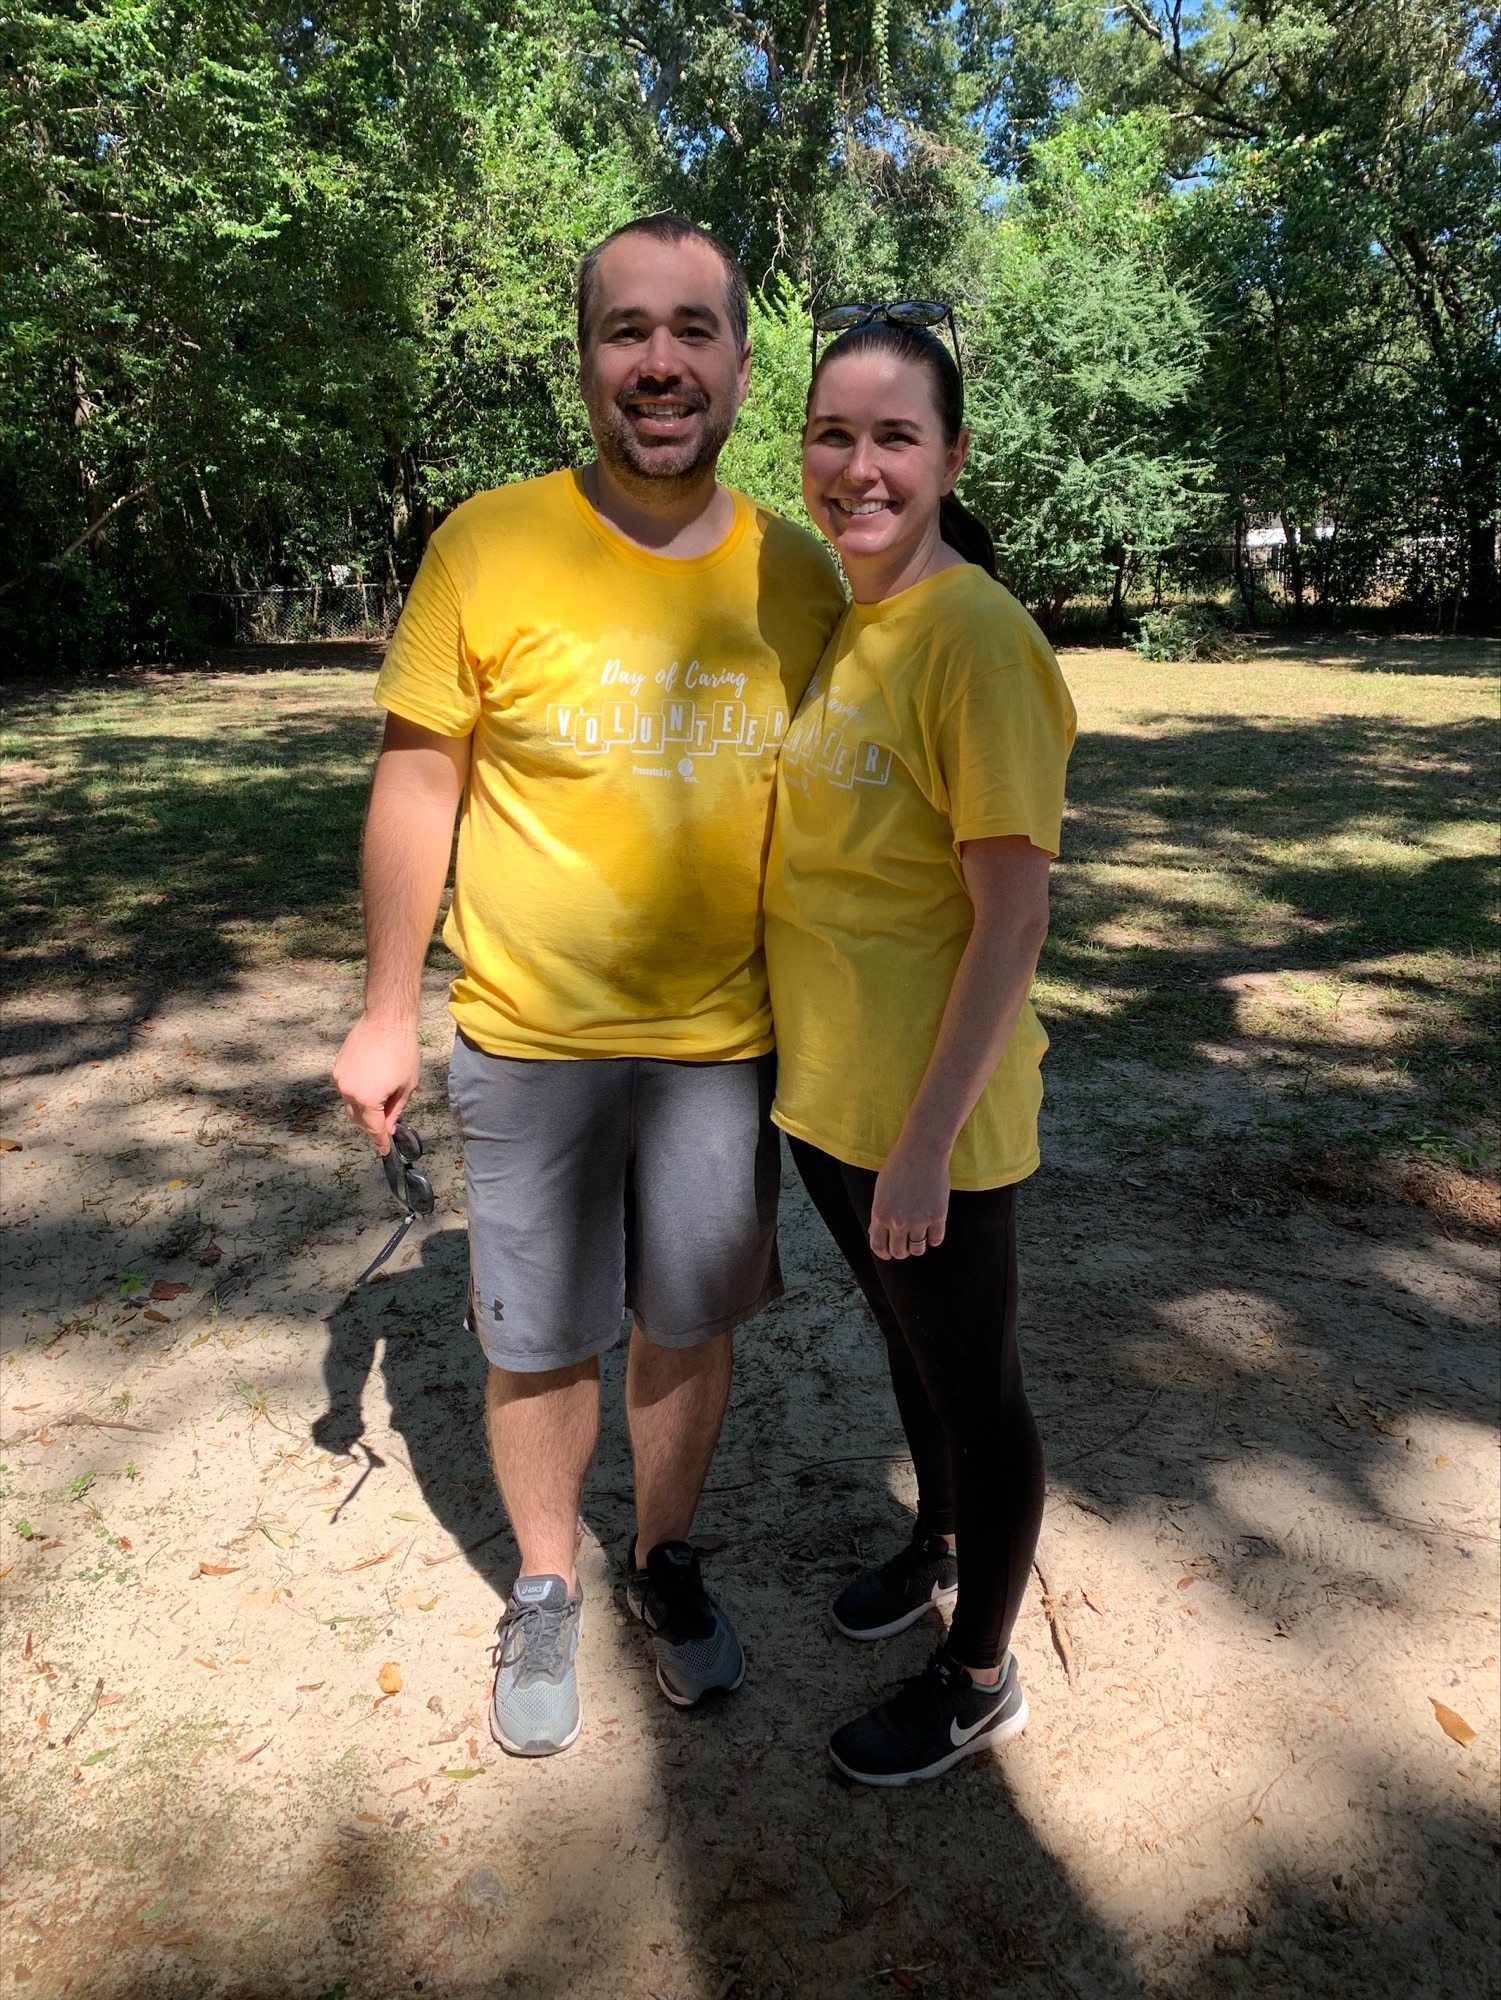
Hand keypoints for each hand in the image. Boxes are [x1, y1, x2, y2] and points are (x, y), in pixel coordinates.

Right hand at [332, 1014, 419, 1153]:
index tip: (384, 1149)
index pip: (373, 1128)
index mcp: (367, 1099)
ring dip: (363, 1108)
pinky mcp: (337, 1066)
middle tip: (386, 1125)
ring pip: (350, 1104)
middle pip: (358, 1119)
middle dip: (371, 1125)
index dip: (380, 1141)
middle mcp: (348, 1091)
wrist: (386, 1020)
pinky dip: (357, 1092)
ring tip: (381, 1100)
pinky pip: (346, 1088)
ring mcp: (340, 1078)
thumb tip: (389, 1127)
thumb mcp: (406, 1086)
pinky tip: (371, 1084)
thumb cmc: (402, 1052)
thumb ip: (395, 1110)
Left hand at [869, 1136, 950, 1260]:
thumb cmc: (899, 1166)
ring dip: (917, 1247)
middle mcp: (898, 1222)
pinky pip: (936, 1240)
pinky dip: (934, 1238)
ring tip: (918, 1237)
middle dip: (901, 1251)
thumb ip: (879, 1214)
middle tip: (905, 1245)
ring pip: (918, 1249)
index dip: (884, 1253)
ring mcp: (919, 1221)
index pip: (879, 1247)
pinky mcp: (938, 1217)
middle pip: (900, 1252)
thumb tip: (877, 1233)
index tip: (888, 1253)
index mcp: (880, 1215)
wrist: (922, 1152)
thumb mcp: (880, 1190)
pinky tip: (932, 1230)